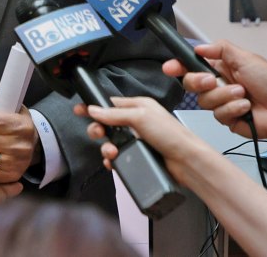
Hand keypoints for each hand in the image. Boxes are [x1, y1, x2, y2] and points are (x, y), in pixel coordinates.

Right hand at [74, 96, 207, 186]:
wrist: (186, 161)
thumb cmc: (170, 134)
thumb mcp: (141, 117)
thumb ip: (115, 114)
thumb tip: (93, 110)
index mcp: (138, 106)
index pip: (110, 104)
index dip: (94, 107)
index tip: (79, 110)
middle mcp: (136, 122)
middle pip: (106, 124)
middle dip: (98, 129)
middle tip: (98, 134)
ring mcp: (136, 140)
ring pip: (110, 142)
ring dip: (106, 148)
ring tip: (111, 153)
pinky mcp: (138, 156)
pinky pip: (117, 157)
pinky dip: (112, 160)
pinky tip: (113, 162)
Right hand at [162, 40, 266, 139]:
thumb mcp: (247, 58)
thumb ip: (221, 49)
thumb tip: (199, 47)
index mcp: (221, 68)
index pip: (193, 66)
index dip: (178, 66)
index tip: (170, 68)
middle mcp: (219, 86)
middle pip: (192, 84)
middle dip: (199, 82)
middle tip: (213, 81)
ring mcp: (222, 104)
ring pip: (204, 101)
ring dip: (225, 96)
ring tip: (243, 95)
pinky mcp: (227, 120)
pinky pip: (218, 115)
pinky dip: (233, 109)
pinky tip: (246, 108)